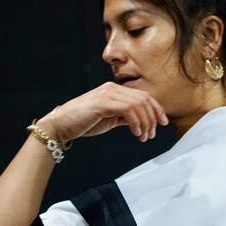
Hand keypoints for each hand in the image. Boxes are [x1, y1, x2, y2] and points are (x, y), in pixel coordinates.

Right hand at [46, 81, 168, 144]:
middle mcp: (112, 88)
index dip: (157, 109)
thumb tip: (142, 121)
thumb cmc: (85, 122)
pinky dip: (136, 123)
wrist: (62, 125)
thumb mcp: (111, 118)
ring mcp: (107, 94)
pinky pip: (128, 110)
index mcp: (115, 90)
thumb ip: (126, 116)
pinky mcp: (102, 103)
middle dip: (153, 118)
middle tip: (151, 134)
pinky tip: (136, 133)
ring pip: (138, 105)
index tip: (163, 123)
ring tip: (143, 137)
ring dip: (145, 123)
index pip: (143, 96)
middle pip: (144, 99)